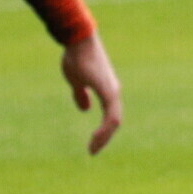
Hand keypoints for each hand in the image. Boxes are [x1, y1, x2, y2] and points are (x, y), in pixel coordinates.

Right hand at [61, 33, 123, 154]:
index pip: (111, 117)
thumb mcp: (77, 81)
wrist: (78, 42)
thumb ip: (81, 95)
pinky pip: (111, 115)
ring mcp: (112, 91)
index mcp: (107, 91)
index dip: (103, 132)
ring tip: (93, 148)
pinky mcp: (108, 90)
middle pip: (115, 121)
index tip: (92, 145)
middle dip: (104, 138)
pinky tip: (96, 137)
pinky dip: (104, 129)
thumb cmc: (77, 58)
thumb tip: (85, 109)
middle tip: (93, 151)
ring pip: (115, 121)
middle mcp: (113, 92)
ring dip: (105, 137)